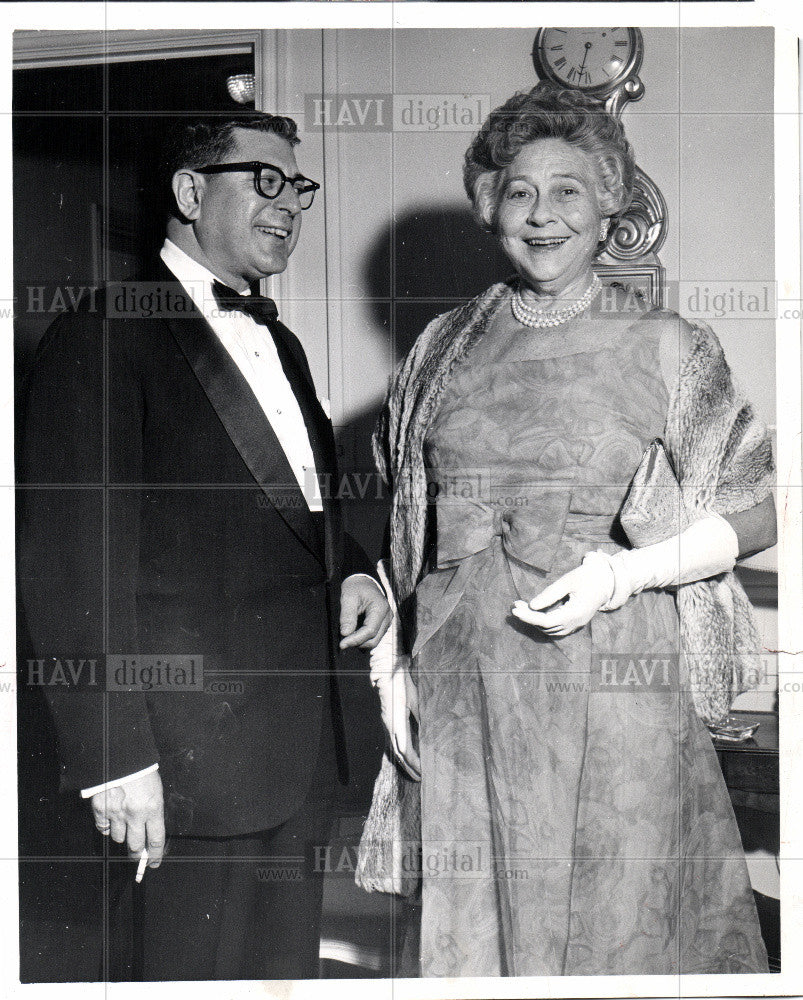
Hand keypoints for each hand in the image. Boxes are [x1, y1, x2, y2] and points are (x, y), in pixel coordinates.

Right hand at [91, 770, 164, 869]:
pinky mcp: (101, 809)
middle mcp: (135, 815)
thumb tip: (149, 829)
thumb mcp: (155, 789)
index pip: (156, 840)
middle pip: (135, 846)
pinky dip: (106, 826)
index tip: (153, 862)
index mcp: (153, 808)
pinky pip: (102, 828)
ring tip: (123, 825)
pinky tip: (110, 819)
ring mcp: (116, 814)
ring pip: (118, 838)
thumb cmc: (141, 770)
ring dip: (121, 835)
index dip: (155, 855)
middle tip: (137, 855)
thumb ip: (152, 810)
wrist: (120, 755)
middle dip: (137, 853)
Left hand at [339, 574, 391, 649]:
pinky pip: (374, 637)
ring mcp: (386, 622)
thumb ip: (347, 616)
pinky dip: (363, 639)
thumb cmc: (356, 587)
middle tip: (342, 641)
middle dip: (357, 643)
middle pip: (373, 639)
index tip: (342, 644)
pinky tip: (353, 634)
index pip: (370, 631)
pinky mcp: (383, 625)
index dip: (355, 640)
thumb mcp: (348, 598)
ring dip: (360, 642)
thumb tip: (345, 634)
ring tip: (347, 636)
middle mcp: (387, 617)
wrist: (363, 582)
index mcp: (380, 608)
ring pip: (374, 641)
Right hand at [373, 654, 420, 780]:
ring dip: (404, 762)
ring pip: (394, 749)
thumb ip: (421, 713)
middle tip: (421, 779)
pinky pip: (393, 741)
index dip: (413, 761)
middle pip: (398, 753)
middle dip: (409, 767)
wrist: (385, 668)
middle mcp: (388, 724)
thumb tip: (429, 729)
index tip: (423, 770)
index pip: (404, 748)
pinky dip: (401, 753)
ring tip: (415, 773)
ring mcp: (386, 723)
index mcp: (395, 719)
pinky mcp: (387, 720)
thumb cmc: (401, 680)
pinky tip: (407, 757)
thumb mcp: (414, 695)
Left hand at [511, 553, 614, 636]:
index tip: (515, 609)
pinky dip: (543, 623)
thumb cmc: (587, 577)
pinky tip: (535, 612)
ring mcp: (576, 625)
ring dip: (535, 621)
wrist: (607, 581)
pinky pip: (556, 628)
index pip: (547, 621)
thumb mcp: (567, 581)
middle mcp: (576, 623)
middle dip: (529, 618)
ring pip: (551, 630)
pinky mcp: (575, 623)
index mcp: (575, 612)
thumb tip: (532, 605)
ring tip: (522, 608)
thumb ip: (550, 594)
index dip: (529, 617)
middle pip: (547, 627)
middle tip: (515, 606)